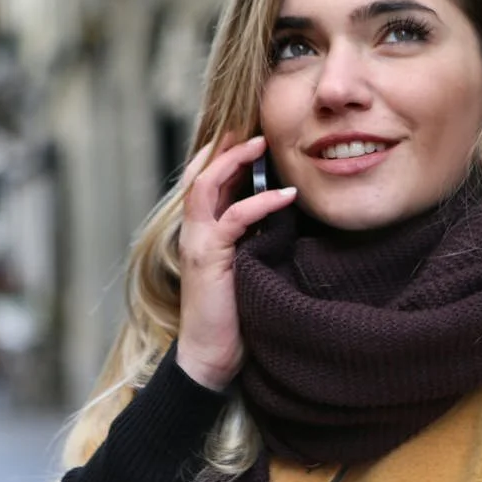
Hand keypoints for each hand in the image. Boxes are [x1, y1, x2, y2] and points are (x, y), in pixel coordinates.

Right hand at [175, 135, 296, 389]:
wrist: (211, 356)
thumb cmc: (236, 312)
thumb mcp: (248, 263)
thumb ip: (257, 234)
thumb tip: (287, 207)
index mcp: (202, 228)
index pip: (206, 176)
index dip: (225, 151)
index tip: (254, 131)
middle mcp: (194, 229)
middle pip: (199, 170)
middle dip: (225, 144)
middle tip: (255, 125)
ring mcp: (197, 242)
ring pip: (206, 186)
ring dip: (234, 161)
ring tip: (263, 144)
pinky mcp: (208, 258)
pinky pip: (231, 219)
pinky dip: (258, 203)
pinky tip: (285, 196)